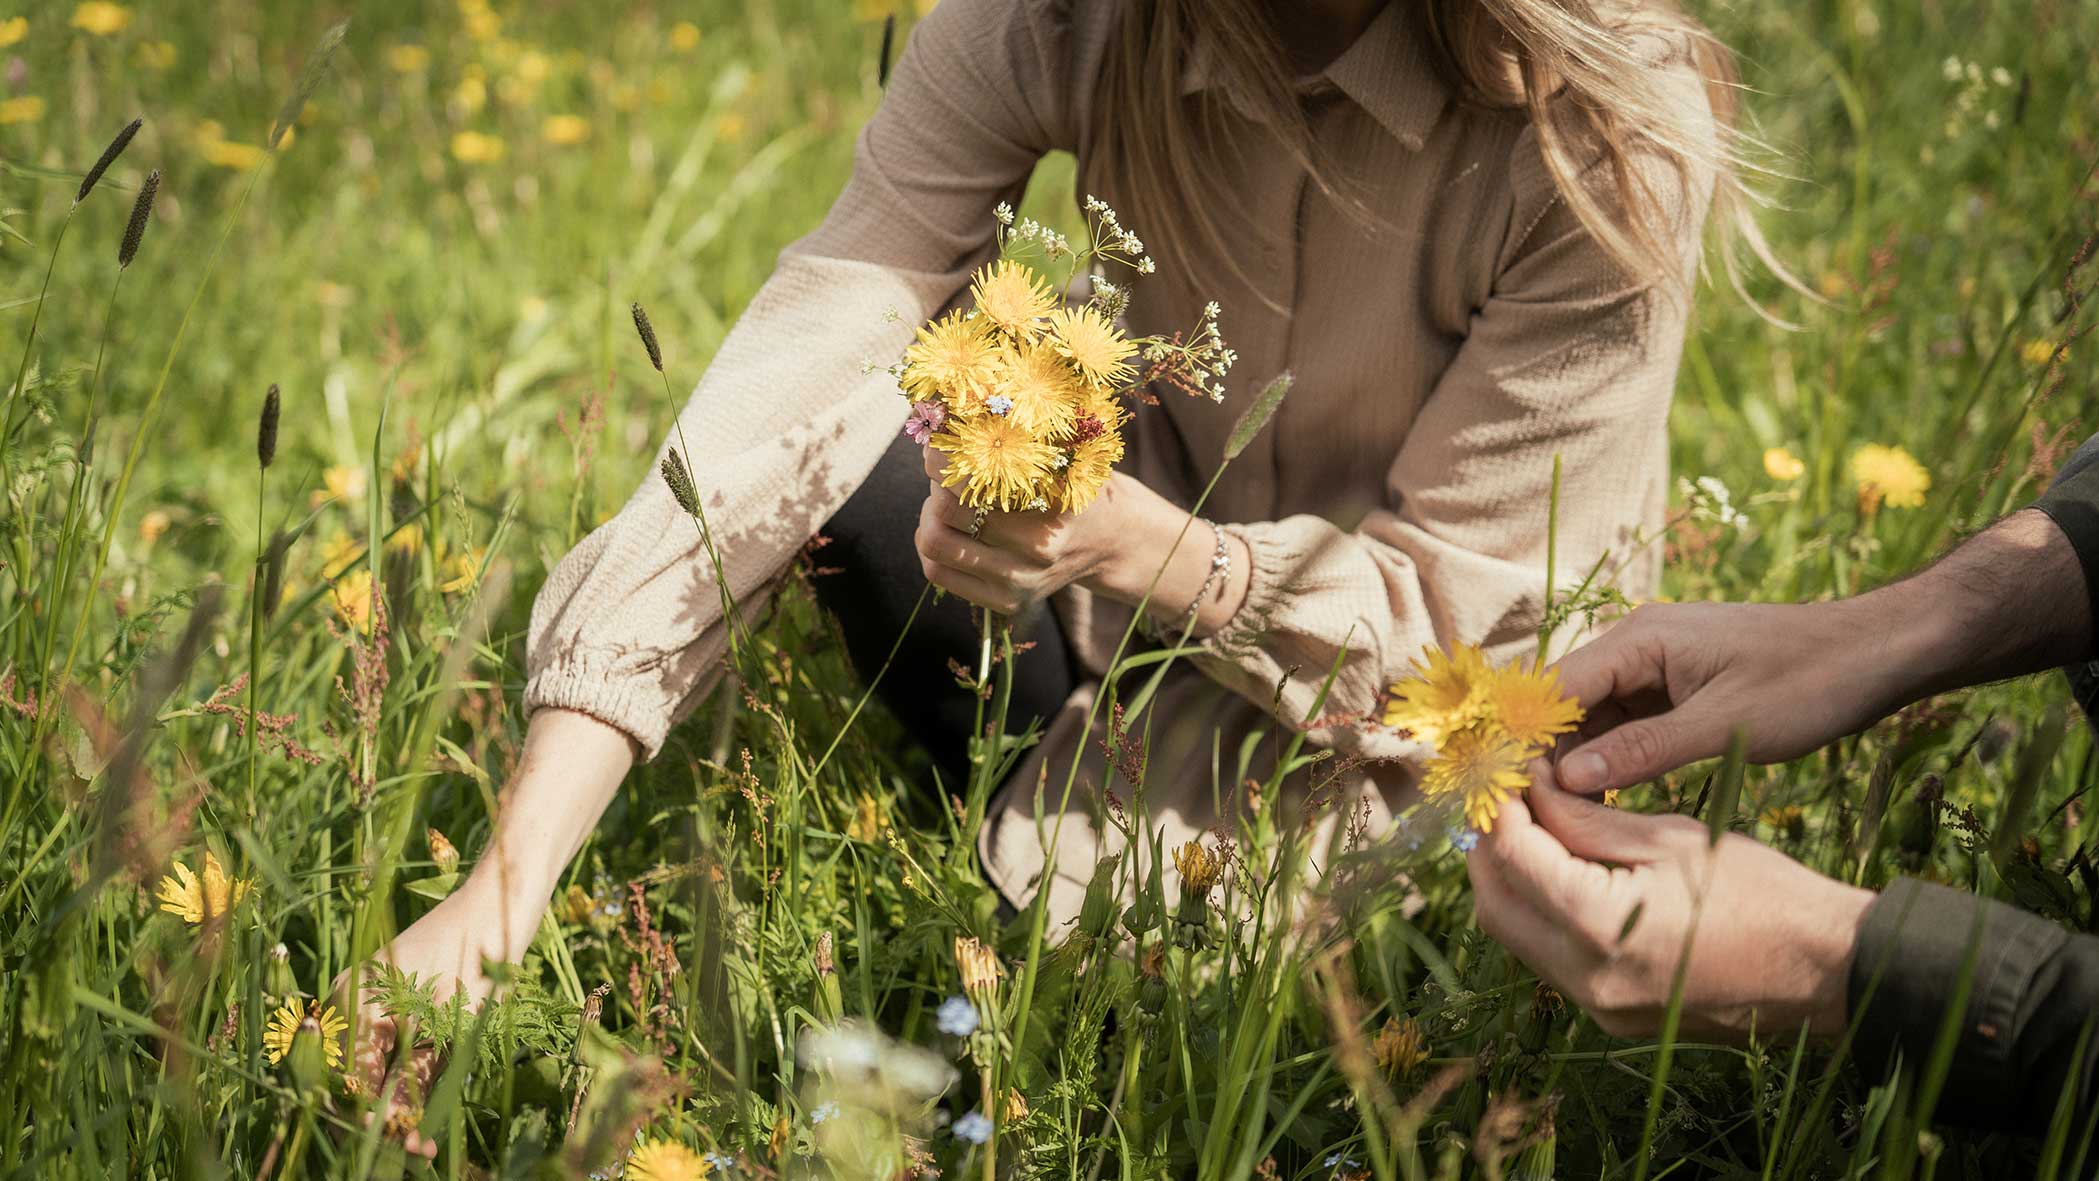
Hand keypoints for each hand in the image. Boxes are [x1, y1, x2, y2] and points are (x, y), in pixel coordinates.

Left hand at [914, 445, 1117, 614]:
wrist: (1111, 542)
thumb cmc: (1076, 484)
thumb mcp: (1062, 455)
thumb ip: (1018, 441)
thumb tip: (948, 419)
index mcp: (1053, 504)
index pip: (971, 479)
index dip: (944, 455)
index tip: (940, 440)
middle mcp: (1036, 549)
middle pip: (944, 510)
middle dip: (936, 483)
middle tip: (947, 471)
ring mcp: (1020, 582)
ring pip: (933, 544)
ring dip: (929, 516)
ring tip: (946, 501)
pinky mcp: (1006, 603)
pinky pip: (937, 572)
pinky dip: (932, 545)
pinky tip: (952, 529)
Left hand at [1468, 769, 1873, 1038]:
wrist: (1824, 969)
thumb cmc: (1761, 892)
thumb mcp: (1669, 838)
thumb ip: (1585, 818)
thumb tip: (1530, 786)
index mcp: (1599, 926)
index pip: (1513, 856)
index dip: (1499, 806)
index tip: (1502, 771)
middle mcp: (1586, 978)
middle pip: (1495, 904)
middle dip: (1489, 846)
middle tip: (1505, 796)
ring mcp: (1597, 1007)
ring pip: (1515, 936)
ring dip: (1510, 881)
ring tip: (1529, 827)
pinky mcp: (1611, 1016)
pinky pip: (1549, 960)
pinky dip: (1540, 914)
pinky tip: (1559, 873)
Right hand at [1549, 600, 1916, 793]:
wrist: (1877, 652)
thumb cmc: (1809, 681)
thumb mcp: (1725, 725)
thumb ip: (1644, 751)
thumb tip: (1569, 779)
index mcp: (1639, 640)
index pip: (1554, 689)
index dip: (1523, 739)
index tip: (1502, 790)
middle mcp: (1635, 645)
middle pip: (1565, 704)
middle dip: (1545, 758)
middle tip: (1529, 820)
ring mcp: (1654, 667)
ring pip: (1592, 719)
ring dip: (1578, 764)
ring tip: (1559, 821)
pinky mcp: (1674, 688)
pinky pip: (1624, 724)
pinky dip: (1611, 760)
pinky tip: (1604, 804)